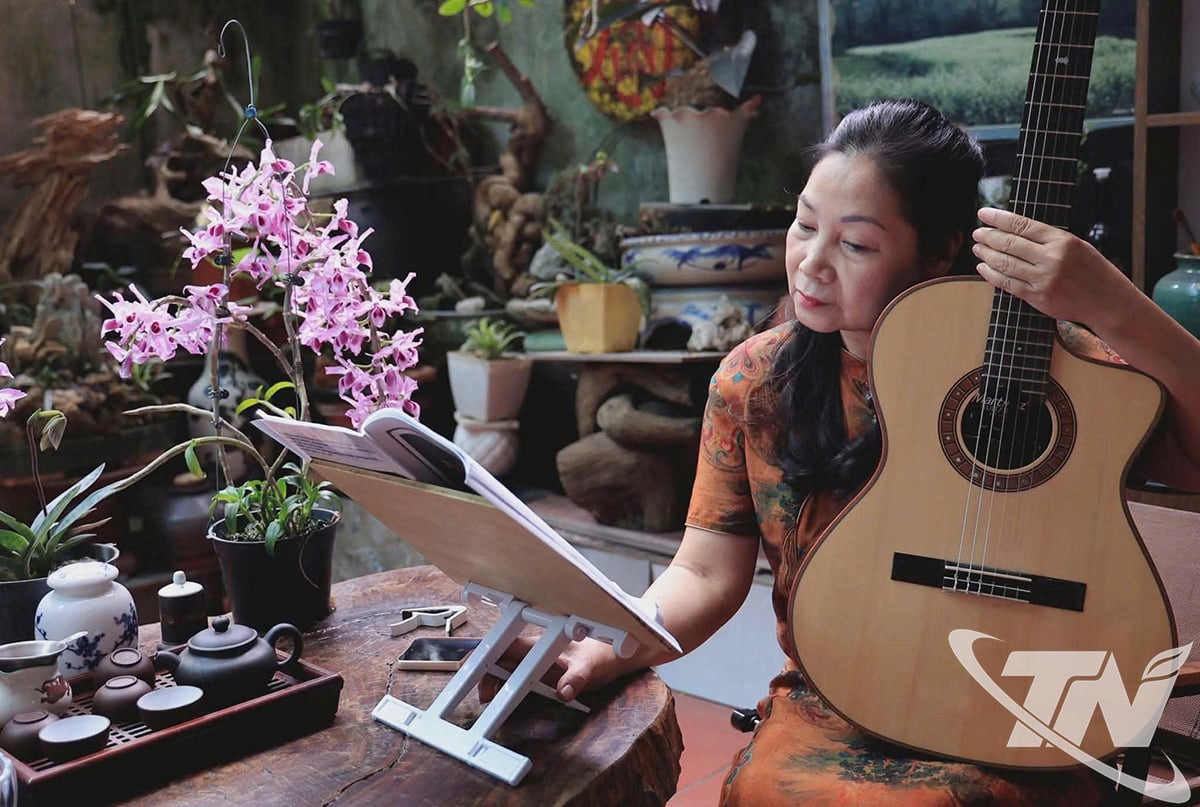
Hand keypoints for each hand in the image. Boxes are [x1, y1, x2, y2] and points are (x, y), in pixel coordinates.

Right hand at [478, 635, 619, 703]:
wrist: (616, 655)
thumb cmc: (600, 655)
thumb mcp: (591, 668)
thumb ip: (577, 678)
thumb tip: (563, 691)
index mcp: (539, 643)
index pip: (505, 645)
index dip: (486, 654)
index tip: (472, 669)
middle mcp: (533, 650)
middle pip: (500, 658)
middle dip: (485, 673)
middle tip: (483, 696)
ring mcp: (536, 661)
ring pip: (506, 668)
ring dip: (495, 681)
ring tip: (488, 699)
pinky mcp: (541, 672)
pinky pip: (517, 677)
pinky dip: (506, 687)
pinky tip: (502, 698)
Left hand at [972, 206, 1136, 328]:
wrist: (1108, 301)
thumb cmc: (1092, 270)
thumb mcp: (1076, 245)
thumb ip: (1048, 239)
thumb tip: (1014, 230)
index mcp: (1062, 240)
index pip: (1022, 224)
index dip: (998, 218)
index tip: (983, 213)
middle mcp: (1052, 259)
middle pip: (1009, 243)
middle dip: (988, 236)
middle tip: (977, 232)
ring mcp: (1043, 280)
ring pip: (1005, 264)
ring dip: (987, 254)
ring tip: (978, 248)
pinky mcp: (1038, 298)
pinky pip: (1008, 284)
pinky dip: (991, 275)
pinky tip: (983, 267)